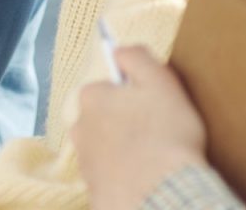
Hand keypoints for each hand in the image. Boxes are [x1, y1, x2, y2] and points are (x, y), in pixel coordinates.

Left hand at [73, 47, 208, 209]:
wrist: (162, 196)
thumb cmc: (166, 137)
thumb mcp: (161, 83)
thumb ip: (137, 58)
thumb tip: (120, 50)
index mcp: (91, 98)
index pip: (109, 89)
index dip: (134, 97)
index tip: (153, 109)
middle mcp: (79, 128)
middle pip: (104, 119)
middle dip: (125, 124)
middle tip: (156, 135)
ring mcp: (84, 162)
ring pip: (105, 148)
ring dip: (123, 151)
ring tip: (153, 160)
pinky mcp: (93, 189)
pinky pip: (110, 177)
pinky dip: (124, 177)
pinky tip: (145, 179)